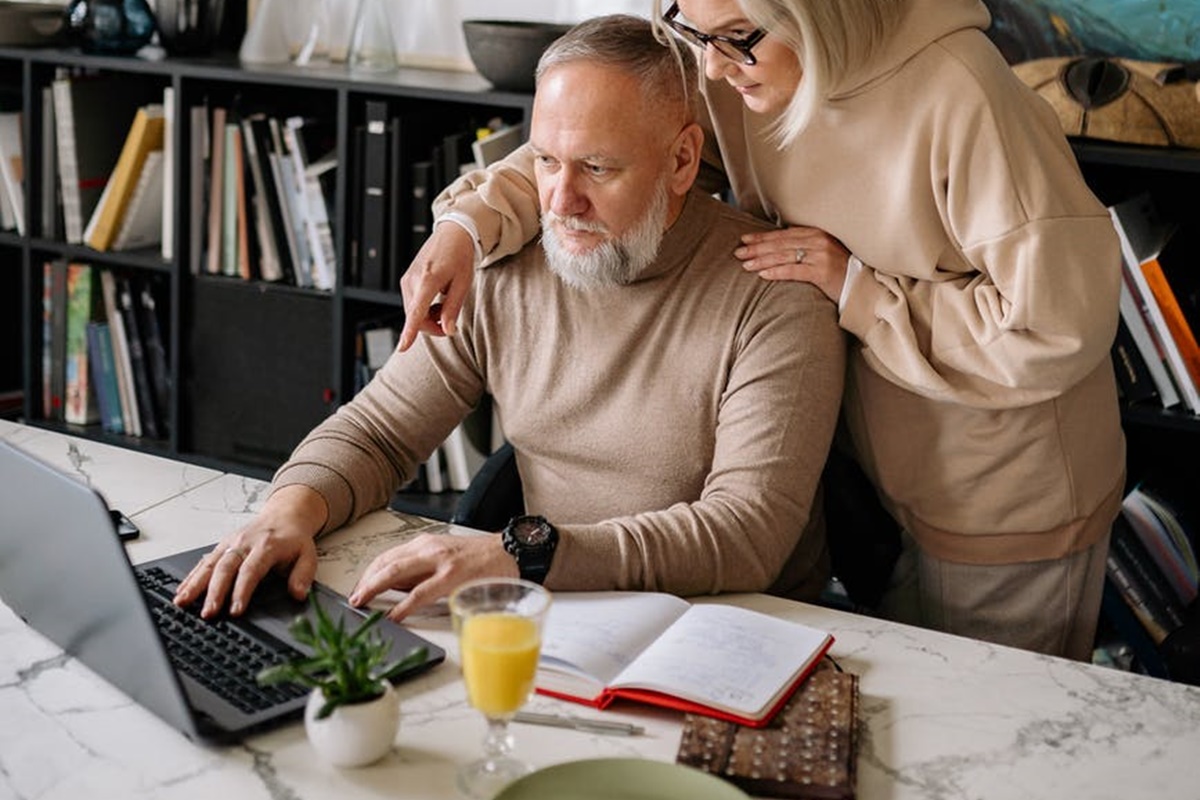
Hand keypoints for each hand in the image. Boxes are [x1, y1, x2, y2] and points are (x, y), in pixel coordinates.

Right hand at [172, 484, 327, 617]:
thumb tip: (298, 594)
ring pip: (210, 564)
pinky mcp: (222, 546)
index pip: (251, 571)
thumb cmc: (294, 539)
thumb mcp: (308, 555)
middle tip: (208, 613)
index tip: (235, 610)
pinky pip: (204, 561)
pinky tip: (181, 590)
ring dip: (195, 584)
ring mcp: (231, 543)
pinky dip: (191, 576)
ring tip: (183, 602)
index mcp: (267, 546)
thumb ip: (304, 575)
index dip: (242, 591)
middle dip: (215, 592)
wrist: (285, 515)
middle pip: (226, 568)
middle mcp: (245, 543)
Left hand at [348, 531, 517, 620]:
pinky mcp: (451, 577)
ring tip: (362, 603)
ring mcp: (439, 561)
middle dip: (365, 582)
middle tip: (353, 599)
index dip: (368, 574)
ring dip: (374, 589)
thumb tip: (395, 590)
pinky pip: (420, 593)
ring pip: (396, 573)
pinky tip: (393, 615)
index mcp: (425, 544)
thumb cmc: (480, 558)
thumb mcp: (443, 558)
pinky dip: (402, 606)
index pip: (387, 557)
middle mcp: (428, 548)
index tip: (358, 589)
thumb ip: (420, 572)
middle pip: (386, 563)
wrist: (510, 551)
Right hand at [397, 223, 477, 351]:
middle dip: (432, 326)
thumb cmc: (460, 257)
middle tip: (450, 322)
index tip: (402, 347)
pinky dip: (424, 309)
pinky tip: (436, 300)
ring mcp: (407, 280)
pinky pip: (413, 304)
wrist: (452, 235)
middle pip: (416, 317)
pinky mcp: (406, 280)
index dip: (410, 331)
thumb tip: (447, 331)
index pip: (417, 312)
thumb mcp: (463, 283)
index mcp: (428, 279)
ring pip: (413, 313)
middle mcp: (413, 280)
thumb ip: (453, 309)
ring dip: (429, 317)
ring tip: (445, 306)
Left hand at [734, 225, 850, 302]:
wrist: (861, 286)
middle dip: (757, 248)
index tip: (744, 240)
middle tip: (738, 253)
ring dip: (762, 260)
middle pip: (780, 244)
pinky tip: (763, 274)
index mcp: (816, 234)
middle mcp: (819, 241)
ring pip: (784, 256)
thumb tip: (774, 248)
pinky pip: (794, 270)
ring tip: (745, 264)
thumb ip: (803, 248)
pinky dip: (777, 271)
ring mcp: (821, 256)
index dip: (762, 237)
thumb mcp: (821, 253)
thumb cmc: (838, 272)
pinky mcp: (823, 272)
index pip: (783, 234)